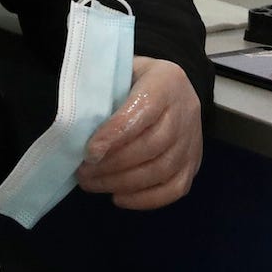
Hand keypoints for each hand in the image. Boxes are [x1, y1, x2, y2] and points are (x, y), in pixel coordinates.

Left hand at [75, 56, 201, 208]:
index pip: (145, 108)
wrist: (173, 88)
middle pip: (153, 145)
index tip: (89, 152)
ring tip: (93, 183)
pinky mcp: (194, 163)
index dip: (116, 132)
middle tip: (83, 172)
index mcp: (166, 81)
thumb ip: (103, 91)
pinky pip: (174, 189)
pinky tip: (118, 197)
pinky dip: (144, 199)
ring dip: (122, 183)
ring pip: (161, 170)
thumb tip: (76, 124)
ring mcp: (193, 140)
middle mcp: (186, 111)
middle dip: (113, 164)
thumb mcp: (120, 71)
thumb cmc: (136, 80)